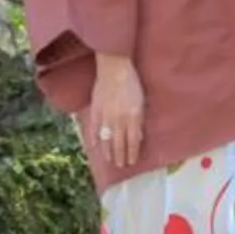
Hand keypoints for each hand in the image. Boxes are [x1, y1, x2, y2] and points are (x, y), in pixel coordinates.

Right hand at [91, 56, 145, 171]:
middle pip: (119, 143)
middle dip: (120, 156)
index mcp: (132, 117)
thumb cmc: (131, 83)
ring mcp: (105, 115)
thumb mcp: (141, 102)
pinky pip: (93, 128)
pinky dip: (93, 138)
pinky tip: (94, 145)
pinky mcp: (95, 110)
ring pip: (106, 139)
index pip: (132, 141)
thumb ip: (139, 120)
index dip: (132, 153)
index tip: (132, 162)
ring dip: (108, 151)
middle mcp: (118, 119)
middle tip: (121, 165)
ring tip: (110, 160)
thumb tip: (137, 137)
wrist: (114, 68)